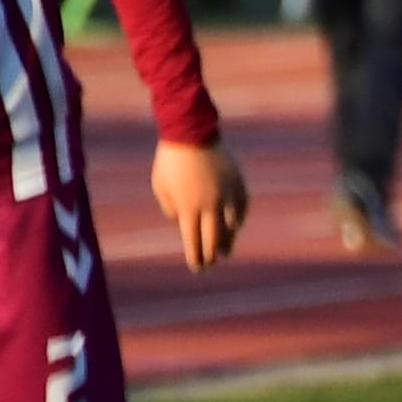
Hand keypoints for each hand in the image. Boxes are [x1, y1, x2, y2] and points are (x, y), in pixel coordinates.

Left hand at [152, 139, 245, 270]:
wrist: (191, 134)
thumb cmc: (170, 161)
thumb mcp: (160, 187)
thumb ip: (171, 208)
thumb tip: (181, 221)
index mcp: (188, 207)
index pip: (193, 240)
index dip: (196, 256)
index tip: (197, 267)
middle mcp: (209, 204)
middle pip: (213, 238)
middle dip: (211, 254)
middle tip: (209, 265)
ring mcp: (226, 194)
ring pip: (230, 226)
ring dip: (227, 241)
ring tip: (225, 252)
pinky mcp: (237, 184)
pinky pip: (241, 208)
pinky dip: (238, 219)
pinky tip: (235, 227)